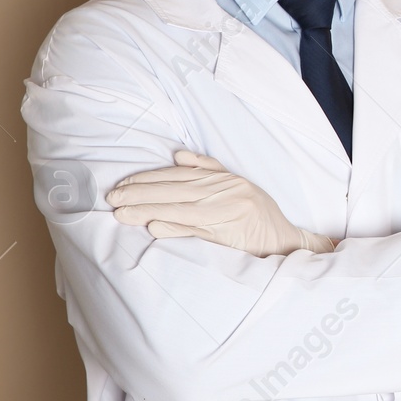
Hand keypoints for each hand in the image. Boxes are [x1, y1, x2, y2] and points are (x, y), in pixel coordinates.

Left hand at [107, 150, 336, 257]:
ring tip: (121, 212)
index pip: (179, 175)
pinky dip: (173, 227)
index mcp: (226, 179)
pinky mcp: (230, 234)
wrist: (287, 242)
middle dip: (140, 192)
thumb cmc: (260, 217)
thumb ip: (210, 170)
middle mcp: (226, 191)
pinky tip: (153, 227)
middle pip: (174, 189)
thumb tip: (178, 158)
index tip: (123, 183)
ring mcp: (228, 212)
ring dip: (148, 210)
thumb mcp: (239, 186)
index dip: (149, 178)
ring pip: (179, 207)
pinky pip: (196, 229)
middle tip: (112, 197)